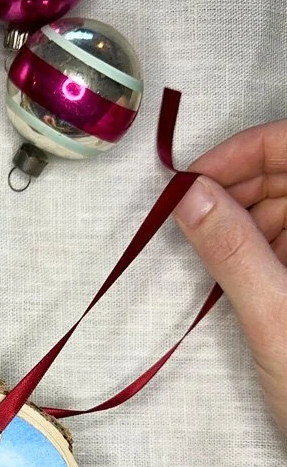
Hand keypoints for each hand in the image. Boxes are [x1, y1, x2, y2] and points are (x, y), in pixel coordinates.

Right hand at [175, 122, 286, 432]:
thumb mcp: (274, 315)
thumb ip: (232, 249)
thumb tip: (190, 195)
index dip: (245, 151)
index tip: (192, 179)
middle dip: (236, 185)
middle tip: (189, 216)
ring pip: (284, 204)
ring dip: (242, 218)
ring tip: (214, 253)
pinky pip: (283, 238)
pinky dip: (253, 245)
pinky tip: (236, 270)